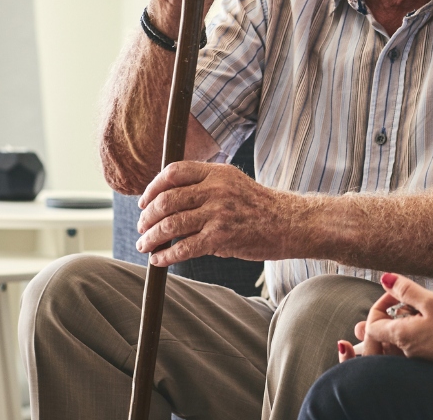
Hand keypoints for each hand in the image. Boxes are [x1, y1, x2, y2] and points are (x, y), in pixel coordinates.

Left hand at [135, 161, 300, 266]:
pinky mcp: (221, 238)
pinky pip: (184, 248)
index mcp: (217, 172)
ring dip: (151, 237)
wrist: (290, 223)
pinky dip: (166, 255)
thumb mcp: (233, 183)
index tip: (144, 202)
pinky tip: (159, 260)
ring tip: (144, 245)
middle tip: (142, 227)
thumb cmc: (260, 206)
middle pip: (167, 200)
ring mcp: (218, 213)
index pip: (173, 172)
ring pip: (170, 225)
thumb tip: (170, 200)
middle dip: (147, 216)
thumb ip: (205, 186)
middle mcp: (216, 189)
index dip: (152, 188)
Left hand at [341, 274, 432, 367]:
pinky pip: (412, 345)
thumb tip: (385, 279)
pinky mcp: (430, 360)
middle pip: (383, 332)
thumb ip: (406, 290)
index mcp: (402, 336)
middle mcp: (406, 352)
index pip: (372, 325)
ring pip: (398, 338)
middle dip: (390, 312)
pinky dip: (415, 331)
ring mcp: (418, 358)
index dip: (380, 304)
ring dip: (404, 320)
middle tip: (406, 299)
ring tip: (422, 308)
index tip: (398, 293)